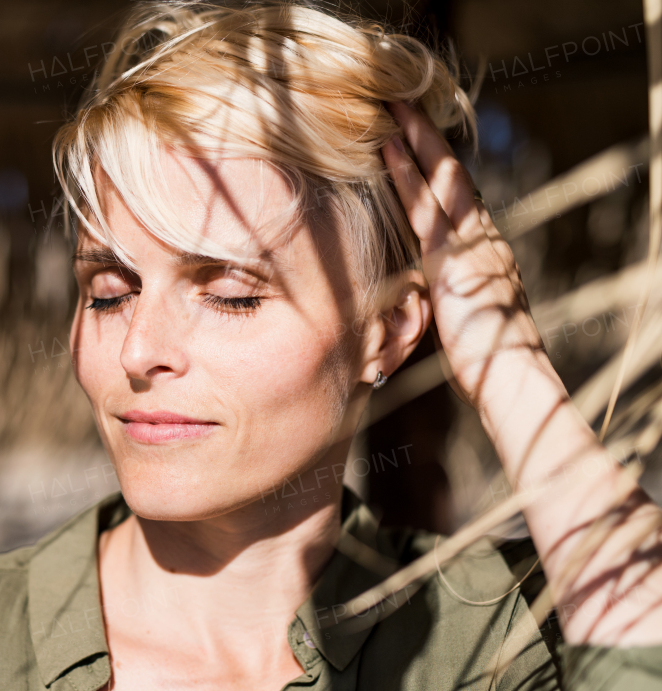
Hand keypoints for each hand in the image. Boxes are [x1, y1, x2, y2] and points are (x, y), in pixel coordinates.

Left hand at [380, 101, 545, 408]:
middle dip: (424, 139)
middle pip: (451, 176)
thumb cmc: (485, 364)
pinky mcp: (454, 255)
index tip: (412, 140)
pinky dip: (408, 174)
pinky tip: (389, 149)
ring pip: (440, 179)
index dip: (432, 167)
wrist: (511, 376)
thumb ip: (443, 299)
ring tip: (390, 109)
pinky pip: (426, 202)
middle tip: (398, 104)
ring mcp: (470, 242)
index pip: (455, 199)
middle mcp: (482, 238)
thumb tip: (422, 299)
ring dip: (413, 142)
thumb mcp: (461, 323)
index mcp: (483, 253)